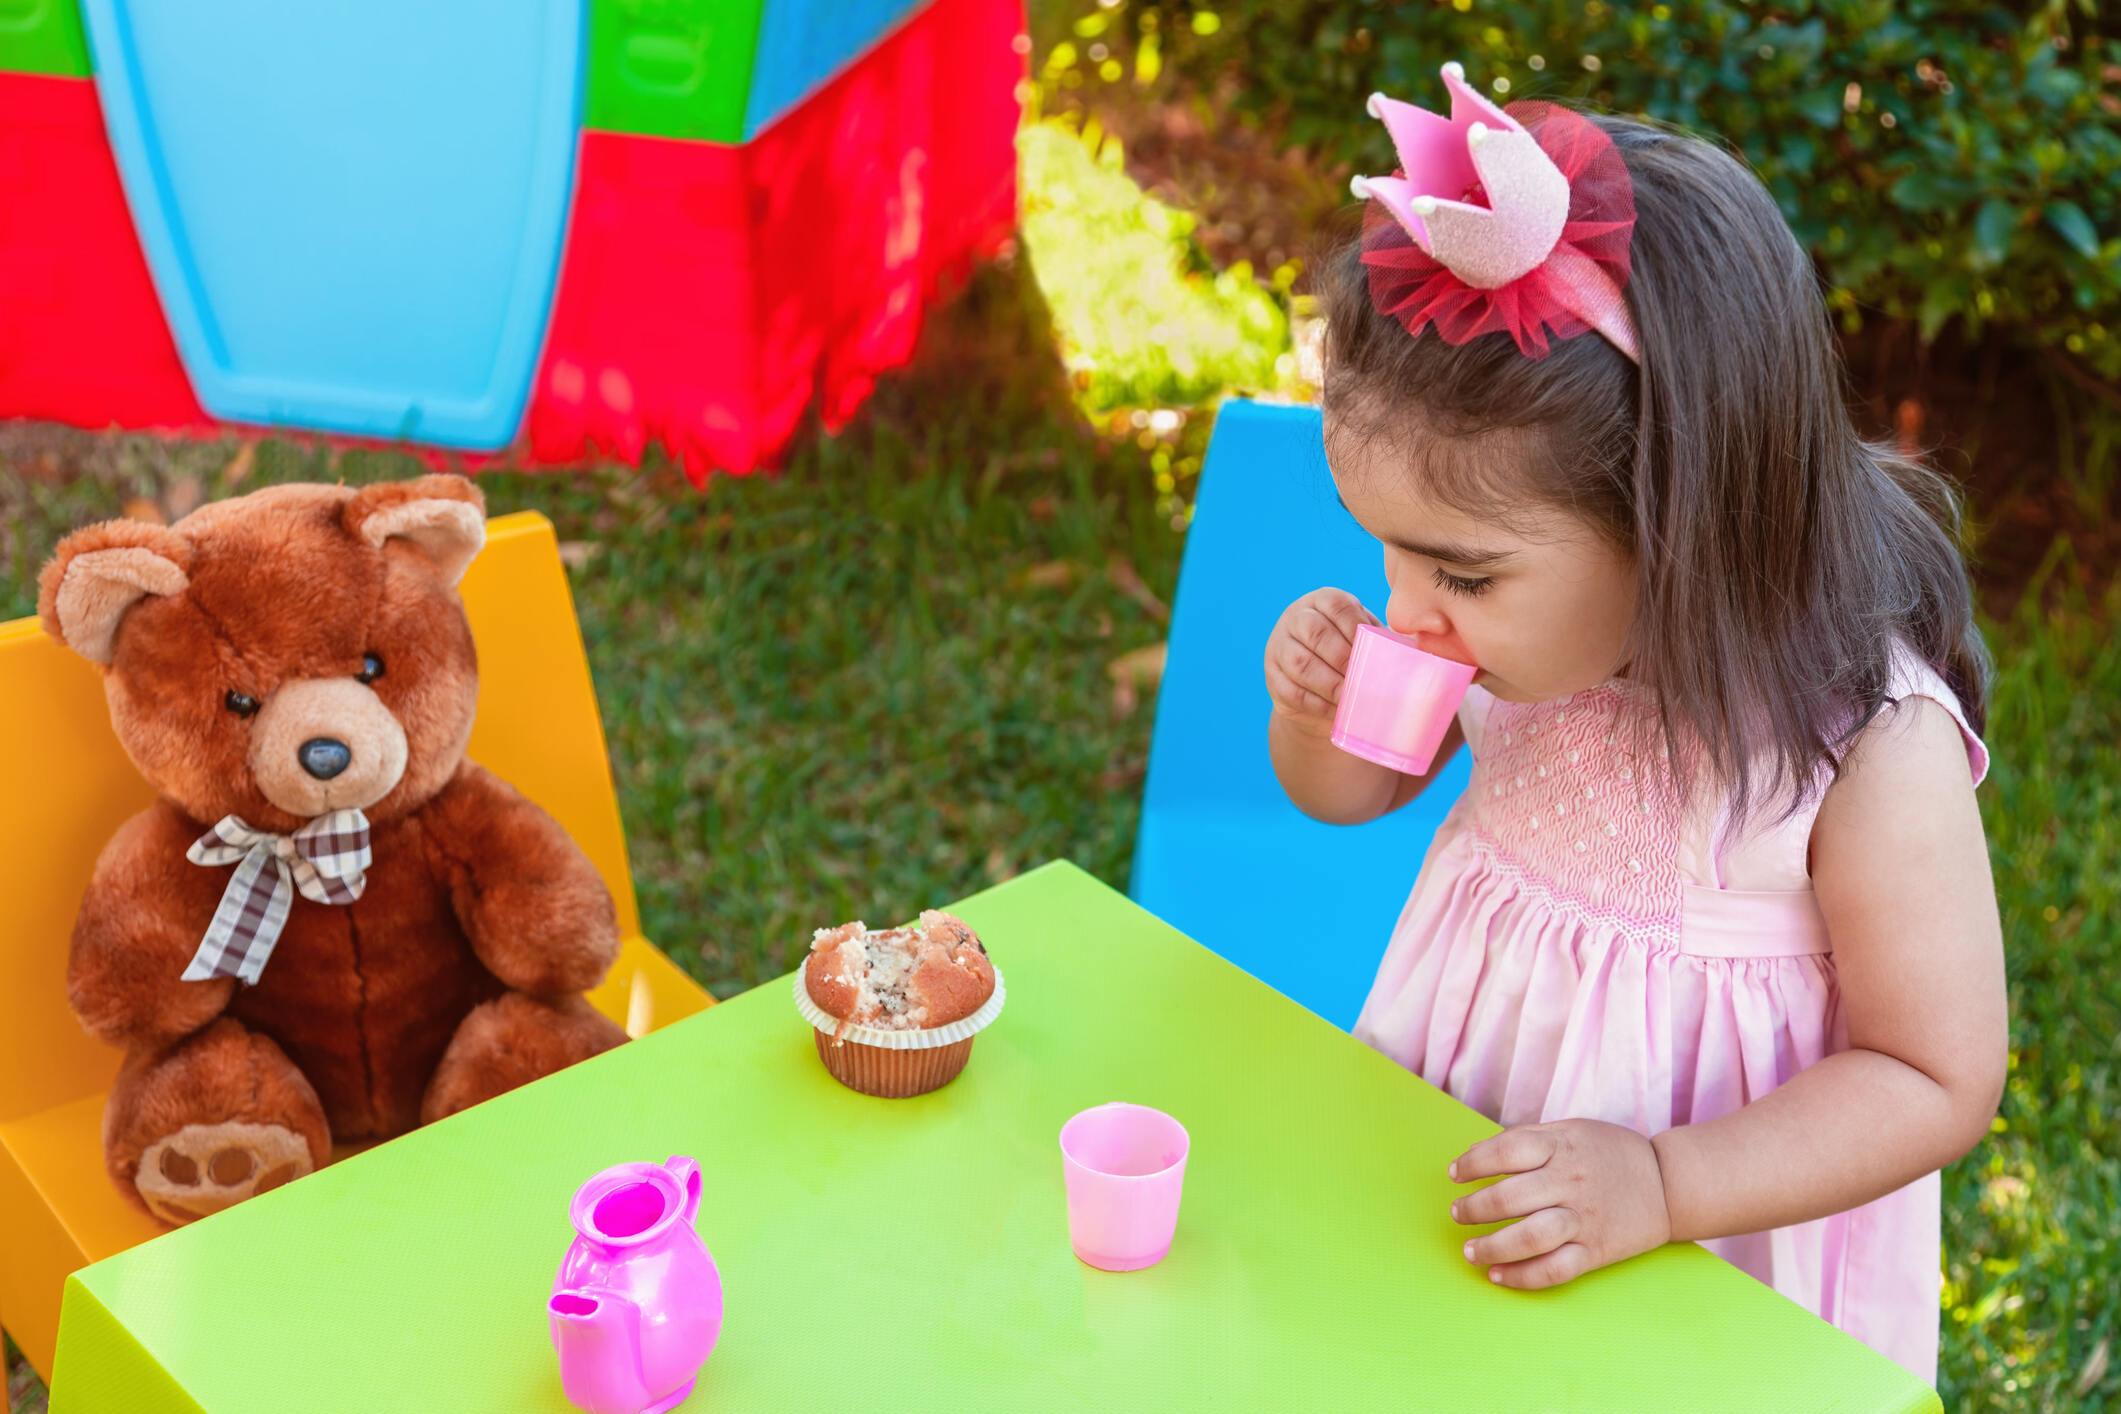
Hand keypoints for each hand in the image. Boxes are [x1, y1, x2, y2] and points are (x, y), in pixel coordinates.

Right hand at [1264, 588, 1378, 735]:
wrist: (1323, 686)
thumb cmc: (1355, 655)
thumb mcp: (1367, 638)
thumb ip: (1386, 639)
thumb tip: (1416, 650)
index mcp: (1323, 601)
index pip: (1336, 606)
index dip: (1355, 628)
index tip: (1373, 651)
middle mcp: (1296, 618)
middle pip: (1314, 632)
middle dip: (1342, 657)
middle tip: (1362, 678)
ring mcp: (1280, 647)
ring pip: (1300, 663)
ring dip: (1329, 684)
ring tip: (1351, 697)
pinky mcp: (1273, 677)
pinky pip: (1291, 691)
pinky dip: (1317, 704)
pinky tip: (1336, 711)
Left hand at [1448, 1119, 1672, 1288]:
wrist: (1669, 1184)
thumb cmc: (1611, 1153)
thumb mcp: (1572, 1130)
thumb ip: (1529, 1139)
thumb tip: (1478, 1154)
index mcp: (1562, 1147)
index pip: (1505, 1152)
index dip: (1472, 1163)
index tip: (1455, 1175)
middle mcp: (1570, 1182)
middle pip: (1509, 1198)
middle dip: (1474, 1209)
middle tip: (1458, 1214)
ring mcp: (1584, 1219)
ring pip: (1529, 1237)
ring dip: (1491, 1247)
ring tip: (1470, 1250)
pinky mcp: (1596, 1250)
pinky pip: (1554, 1269)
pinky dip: (1522, 1277)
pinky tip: (1498, 1275)